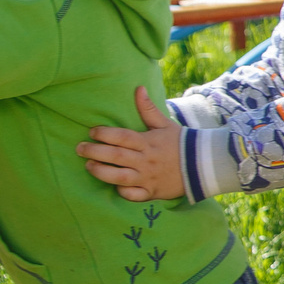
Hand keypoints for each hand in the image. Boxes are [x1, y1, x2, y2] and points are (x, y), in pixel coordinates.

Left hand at [77, 86, 186, 201]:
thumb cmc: (179, 142)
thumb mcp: (165, 123)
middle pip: (116, 156)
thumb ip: (148, 108)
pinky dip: (122, 192)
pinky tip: (112, 186)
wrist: (203, 164)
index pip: (122, 137)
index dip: (105, 134)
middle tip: (79, 148)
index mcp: (148, 142)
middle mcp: (146, 160)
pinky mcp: (152, 192)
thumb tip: (138, 88)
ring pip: (120, 177)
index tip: (92, 131)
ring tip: (88, 166)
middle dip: (94, 152)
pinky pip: (133, 196)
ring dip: (101, 172)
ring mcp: (148, 178)